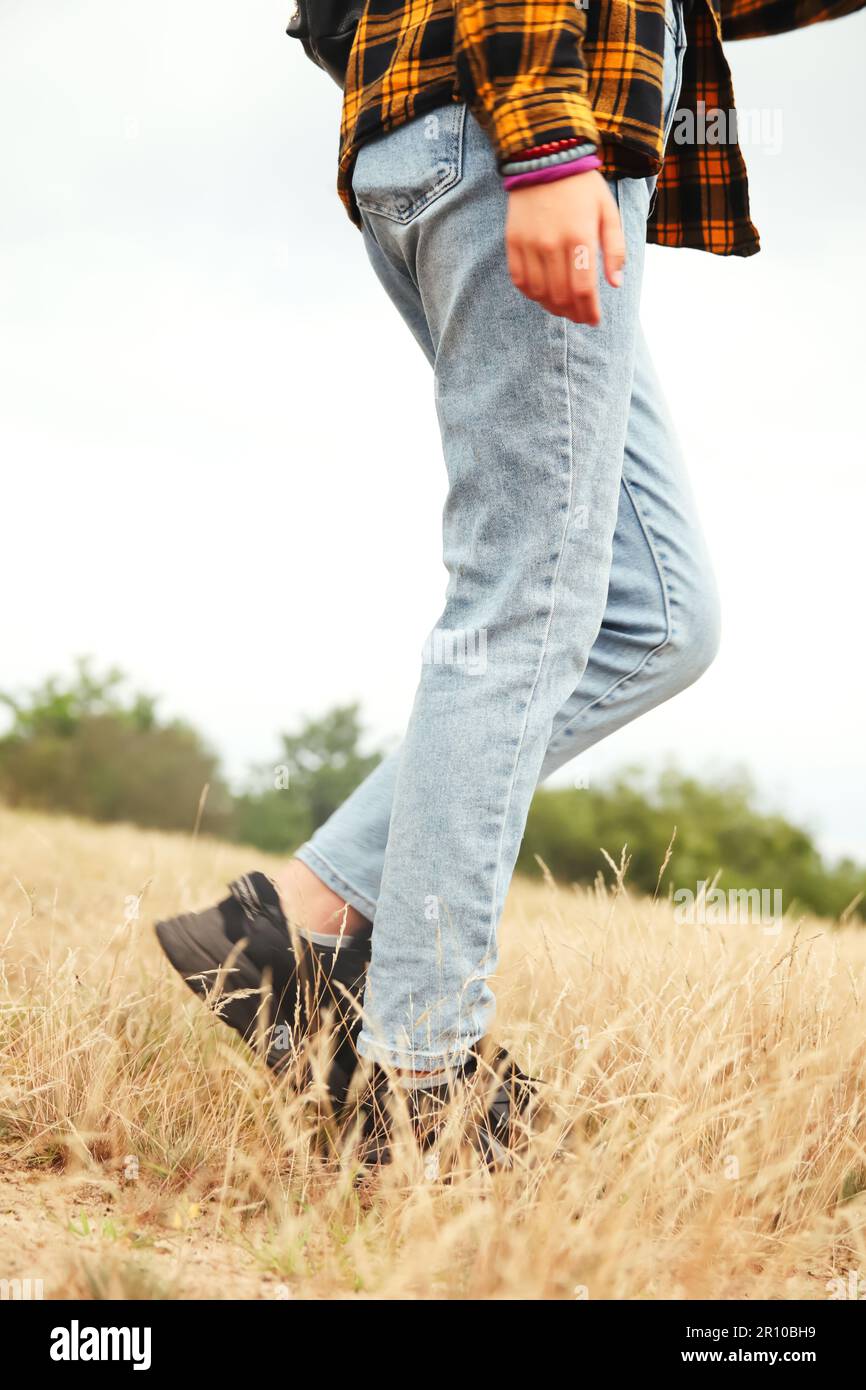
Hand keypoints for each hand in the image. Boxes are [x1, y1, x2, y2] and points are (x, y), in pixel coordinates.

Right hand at [505, 170, 624, 325]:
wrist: (545, 158)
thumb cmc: (582, 187)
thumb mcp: (608, 211)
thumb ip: (615, 248)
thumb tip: (615, 284)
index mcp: (580, 237)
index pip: (584, 290)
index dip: (589, 311)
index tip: (594, 320)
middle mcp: (553, 244)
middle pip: (561, 296)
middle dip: (573, 313)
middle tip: (580, 317)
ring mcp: (530, 244)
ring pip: (540, 293)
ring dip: (553, 308)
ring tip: (563, 309)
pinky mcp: (513, 242)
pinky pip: (520, 280)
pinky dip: (532, 294)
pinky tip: (542, 295)